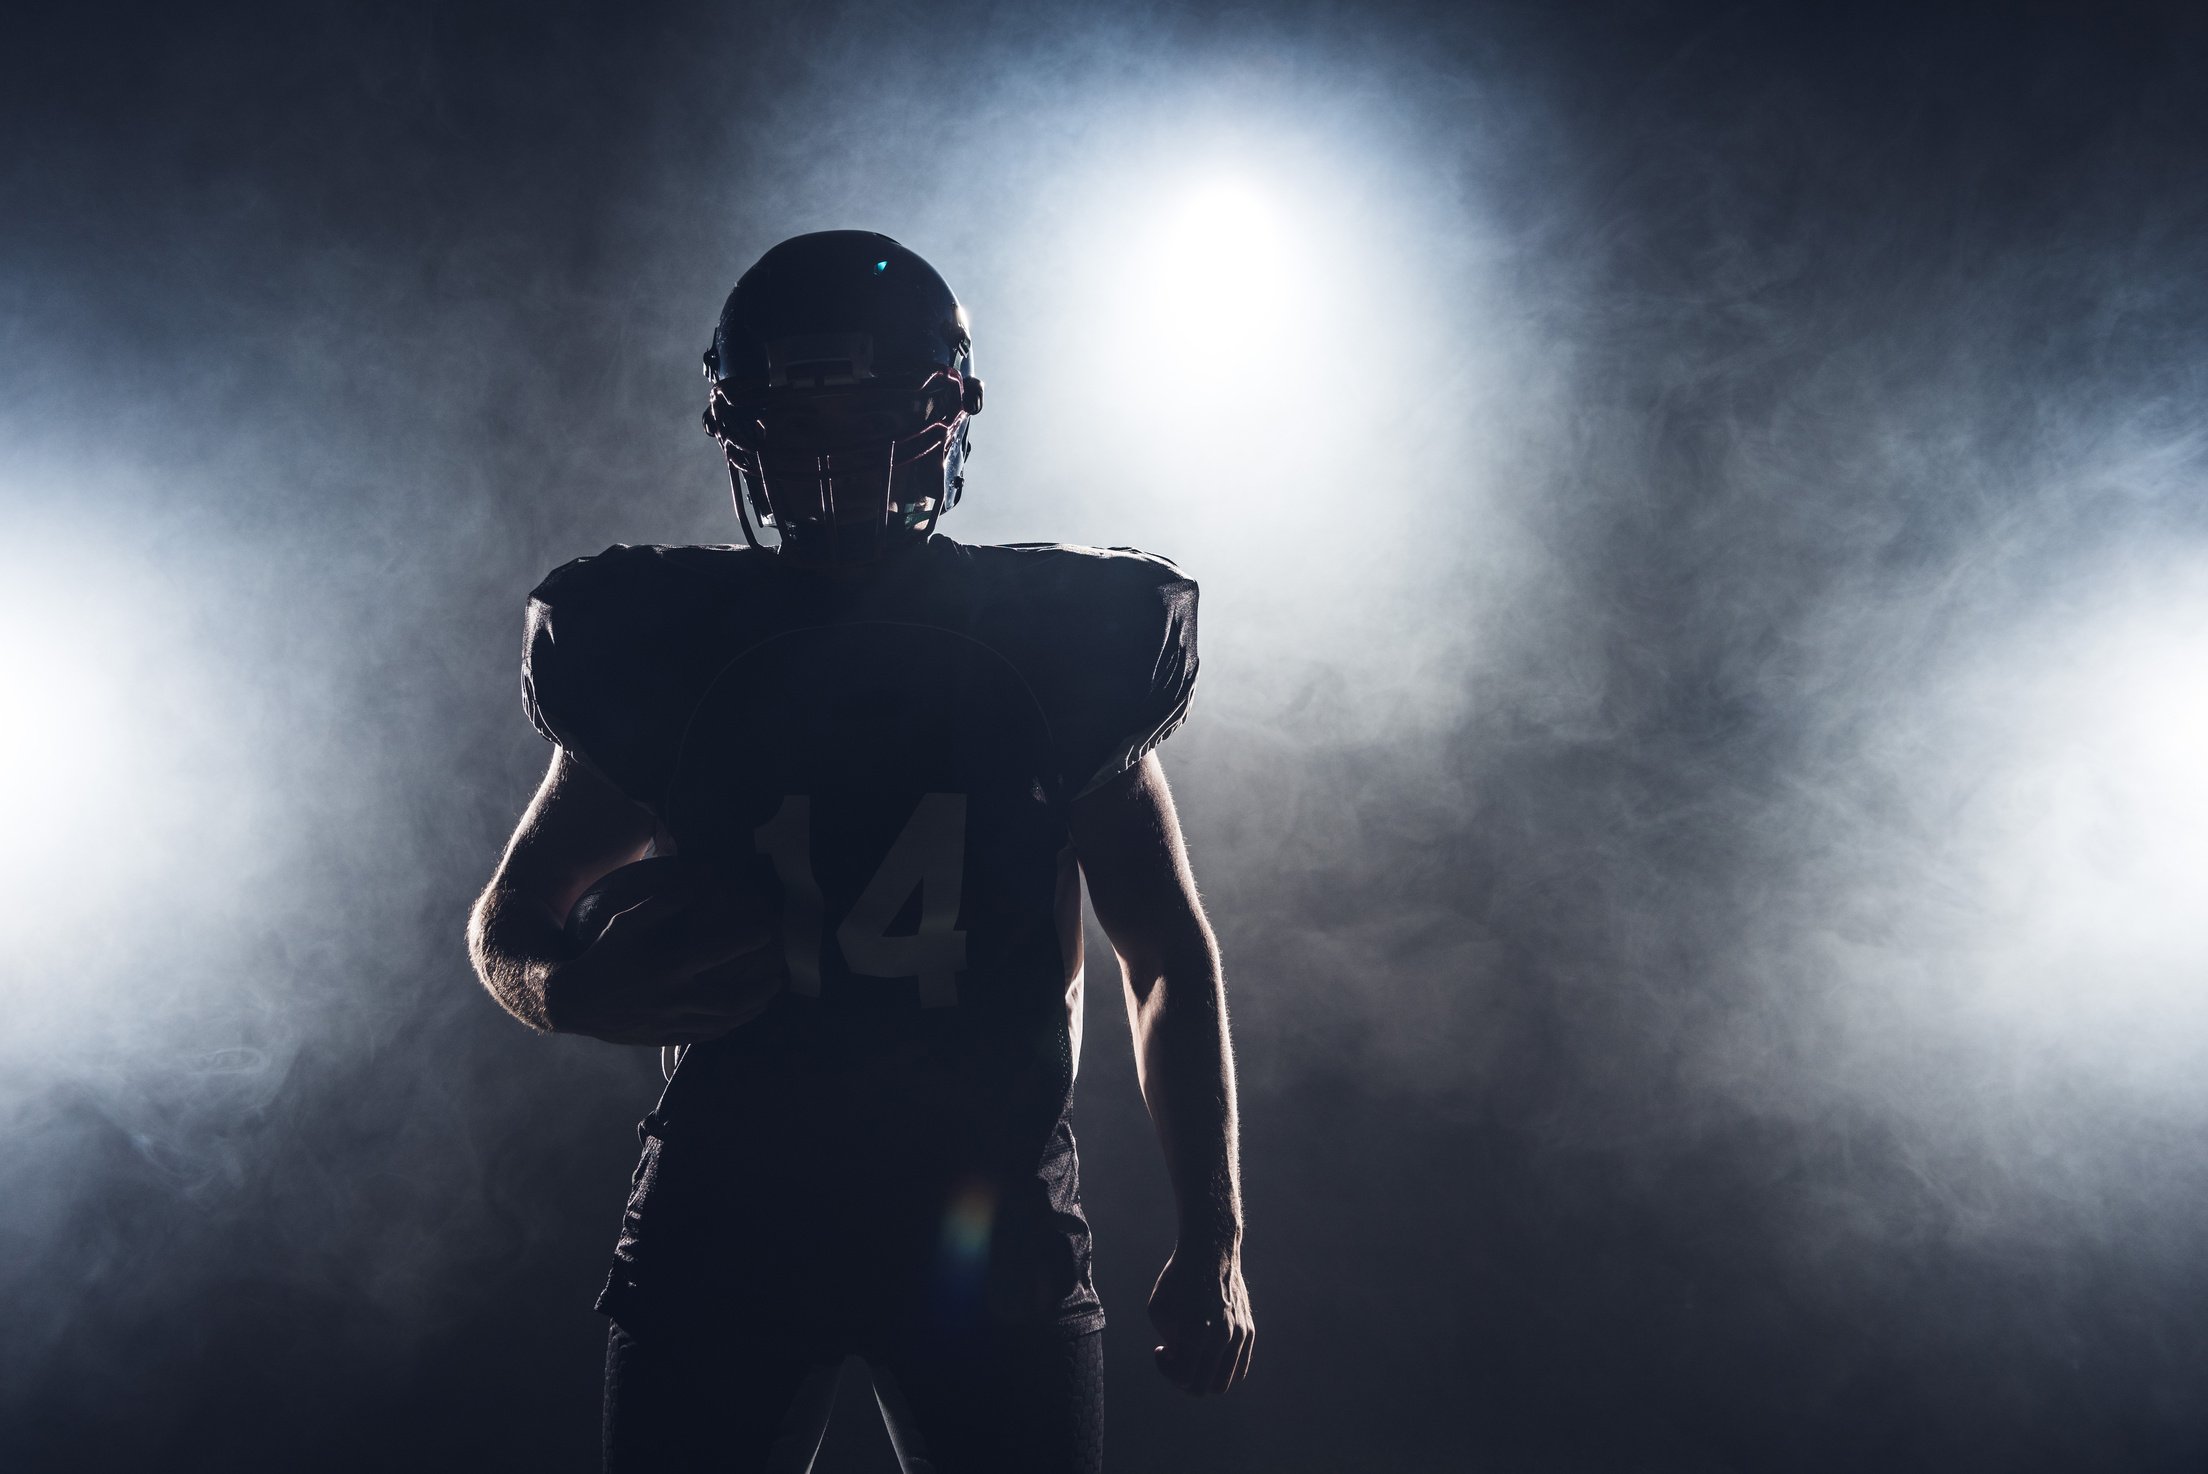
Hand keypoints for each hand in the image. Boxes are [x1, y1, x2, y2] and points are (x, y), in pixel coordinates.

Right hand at [544, 880, 785, 1044]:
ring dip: (752, 1009)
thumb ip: (663, 903)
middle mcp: (673, 997)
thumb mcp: (626, 922)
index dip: (747, 940)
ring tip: (770, 995)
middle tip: (780, 975)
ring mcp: (670, 1021)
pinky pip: (706, 1036)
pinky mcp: (665, 1037)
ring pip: (723, 1021)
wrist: (572, 1001)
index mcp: (667, 967)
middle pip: (731, 998)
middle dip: (761, 988)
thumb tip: (696, 883)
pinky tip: (741, 1017)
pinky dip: (729, 1026)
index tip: (767, 931)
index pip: (717, 952)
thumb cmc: (603, 955)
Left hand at [1149, 1240, 1253, 1394]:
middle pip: (1202, 1388)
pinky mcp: (1249, 1331)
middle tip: (1177, 1358)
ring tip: (1194, 1356)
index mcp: (1195, 1332)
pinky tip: (1208, 1348)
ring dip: (1204, 1377)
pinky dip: (1221, 1369)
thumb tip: (1182, 1363)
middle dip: (1184, 1381)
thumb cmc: (1178, 1279)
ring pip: (1224, 1383)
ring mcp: (1239, 1335)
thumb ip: (1169, 1344)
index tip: (1161, 1350)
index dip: (1167, 1371)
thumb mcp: (1158, 1310)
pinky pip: (1238, 1368)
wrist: (1210, 1250)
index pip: (1183, 1378)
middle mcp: (1221, 1336)